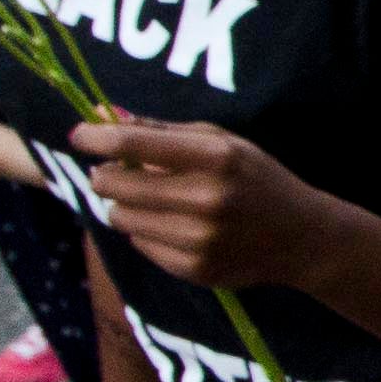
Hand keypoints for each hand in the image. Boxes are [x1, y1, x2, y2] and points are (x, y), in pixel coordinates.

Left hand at [69, 115, 335, 289]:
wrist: (301, 238)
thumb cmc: (256, 179)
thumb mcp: (222, 142)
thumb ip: (162, 129)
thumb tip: (101, 113)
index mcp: (216, 157)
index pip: (135, 143)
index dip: (97, 137)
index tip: (78, 134)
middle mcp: (207, 198)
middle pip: (118, 184)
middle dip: (106, 175)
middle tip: (112, 171)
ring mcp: (200, 239)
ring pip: (122, 217)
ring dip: (124, 206)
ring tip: (148, 200)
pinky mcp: (194, 268)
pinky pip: (140, 245)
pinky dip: (146, 232)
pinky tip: (173, 226)